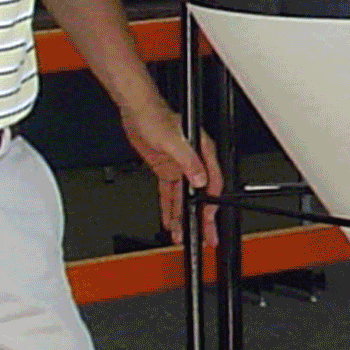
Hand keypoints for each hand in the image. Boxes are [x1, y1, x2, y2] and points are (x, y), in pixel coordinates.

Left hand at [118, 100, 220, 242]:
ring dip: (184, 217)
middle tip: (207, 237)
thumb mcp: (174, 141)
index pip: (213, 184)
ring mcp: (179, 168)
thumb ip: (188, 161)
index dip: (211, 204)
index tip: (209, 219)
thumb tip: (200, 180)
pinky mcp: (166, 170)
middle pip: (201, 196)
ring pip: (184, 199)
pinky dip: (169, 208)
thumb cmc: (157, 117)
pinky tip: (169, 220)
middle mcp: (194, 162)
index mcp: (203, 153)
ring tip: (184, 235)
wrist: (137, 112)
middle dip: (203, 218)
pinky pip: (169, 194)